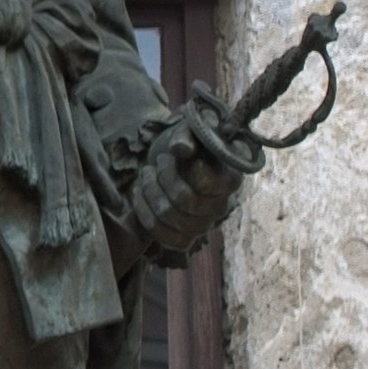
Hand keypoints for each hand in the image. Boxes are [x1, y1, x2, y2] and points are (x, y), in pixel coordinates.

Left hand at [127, 107, 251, 259]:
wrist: (170, 159)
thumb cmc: (183, 142)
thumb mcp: (186, 130)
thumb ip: (186, 136)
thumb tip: (182, 149)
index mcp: (229, 179)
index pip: (206, 184)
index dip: (181, 169)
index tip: (171, 152)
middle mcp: (220, 206)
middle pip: (184, 201)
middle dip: (161, 177)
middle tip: (156, 162)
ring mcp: (203, 225)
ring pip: (169, 217)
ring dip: (149, 192)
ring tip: (145, 174)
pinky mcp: (185, 238)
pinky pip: (162, 236)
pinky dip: (143, 213)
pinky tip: (139, 193)